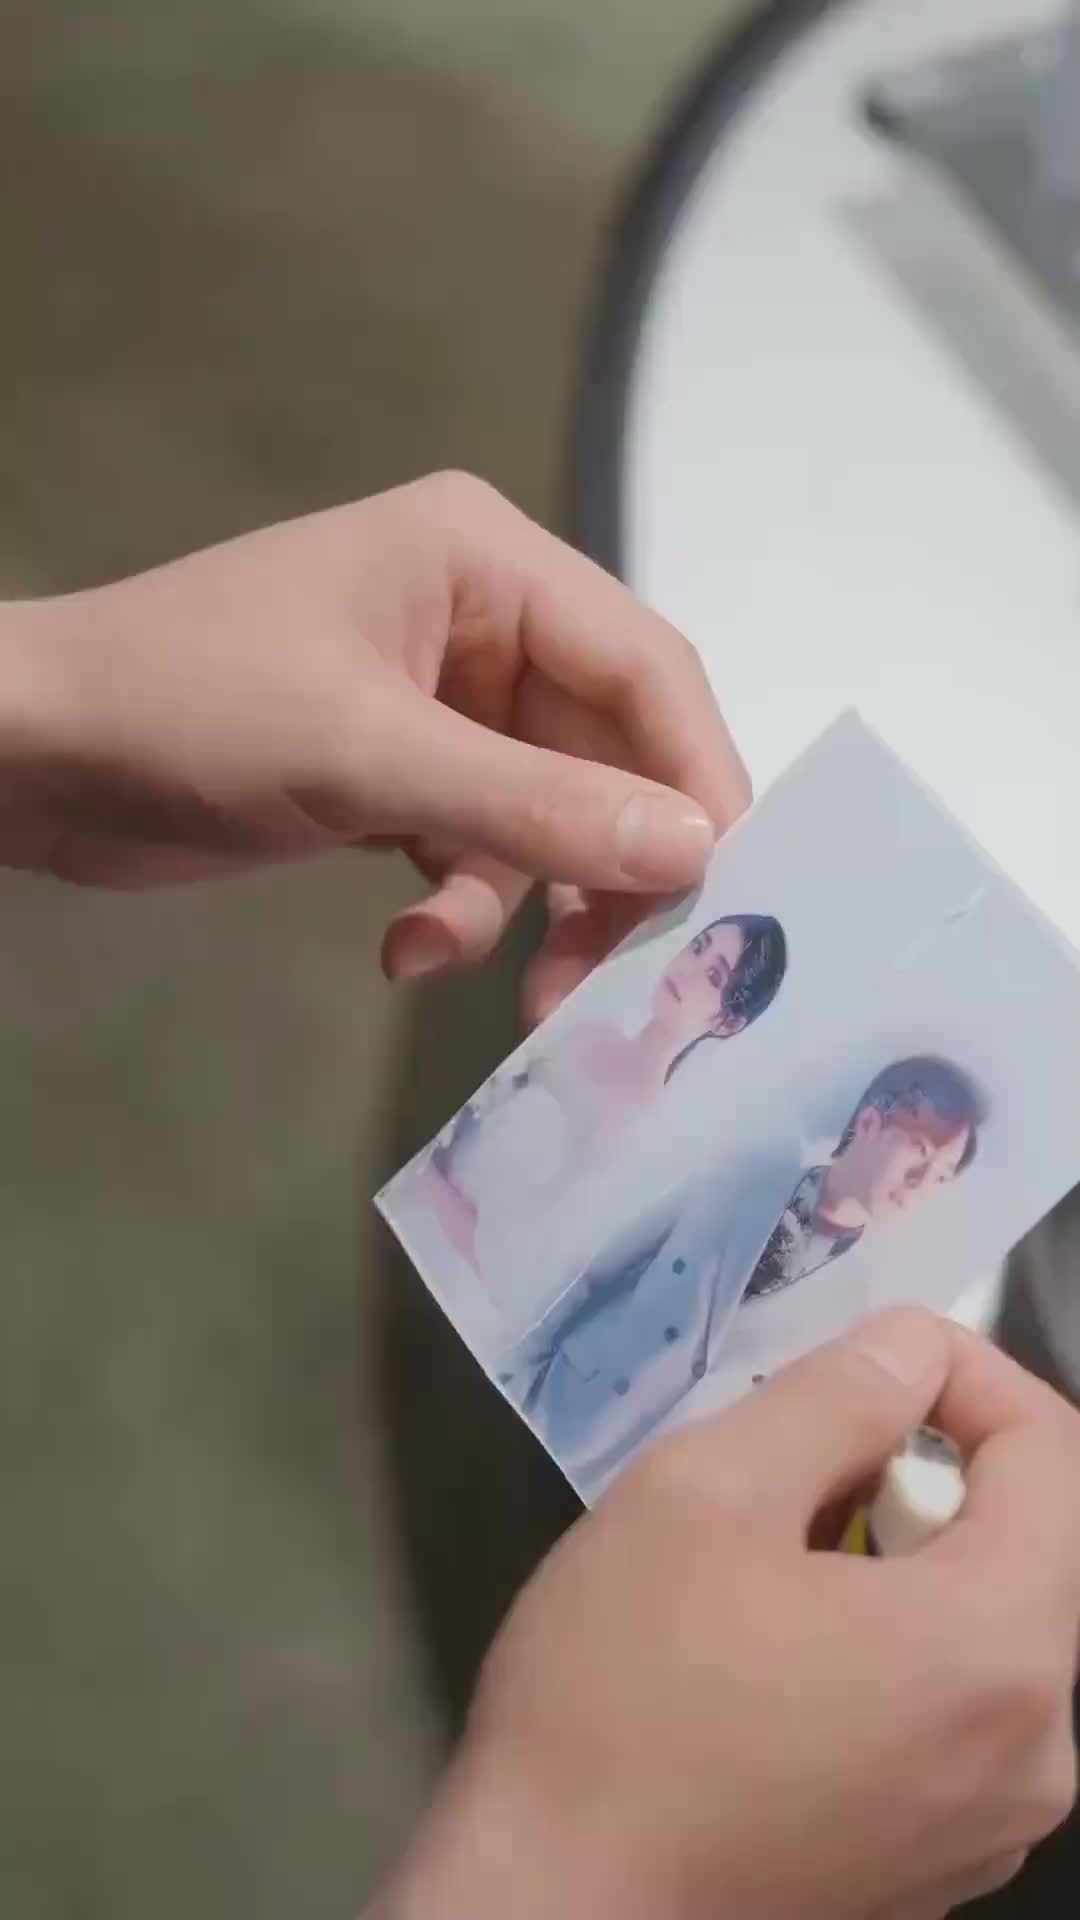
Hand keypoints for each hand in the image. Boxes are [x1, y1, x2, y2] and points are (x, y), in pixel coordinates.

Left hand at [0, 474, 747, 1019]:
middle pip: (609, 754)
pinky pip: (477, 850)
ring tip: (520, 995)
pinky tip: (406, 950)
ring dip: (533, 905)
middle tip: (617, 975)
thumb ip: (533, 806)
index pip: (645, 667)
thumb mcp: (368, 757)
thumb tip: (696, 849)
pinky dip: (460, 908)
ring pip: (548, 818)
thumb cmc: (188, 711)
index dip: (696, 779)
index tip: (729, 892)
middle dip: (609, 866)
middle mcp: (481, 623)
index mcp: (487, 561)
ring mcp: (439, 704)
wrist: (31, 757)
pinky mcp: (395, 775)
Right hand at [375, 1311, 1079, 1919]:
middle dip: (928, 1467)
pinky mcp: (938, 1867)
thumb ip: (834, 1396)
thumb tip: (910, 1347)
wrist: (550, 1905)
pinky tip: (782, 1653)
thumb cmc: (621, 1690)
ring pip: (991, 1625)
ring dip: (907, 1555)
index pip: (1056, 1453)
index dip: (968, 1374)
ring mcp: (995, 1823)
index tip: (871, 1355)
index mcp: (1002, 1647)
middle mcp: (1038, 1749)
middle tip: (798, 1457)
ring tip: (777, 1553)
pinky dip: (897, 1644)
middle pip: (1034, 1543)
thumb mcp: (705, 1492)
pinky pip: (959, 1709)